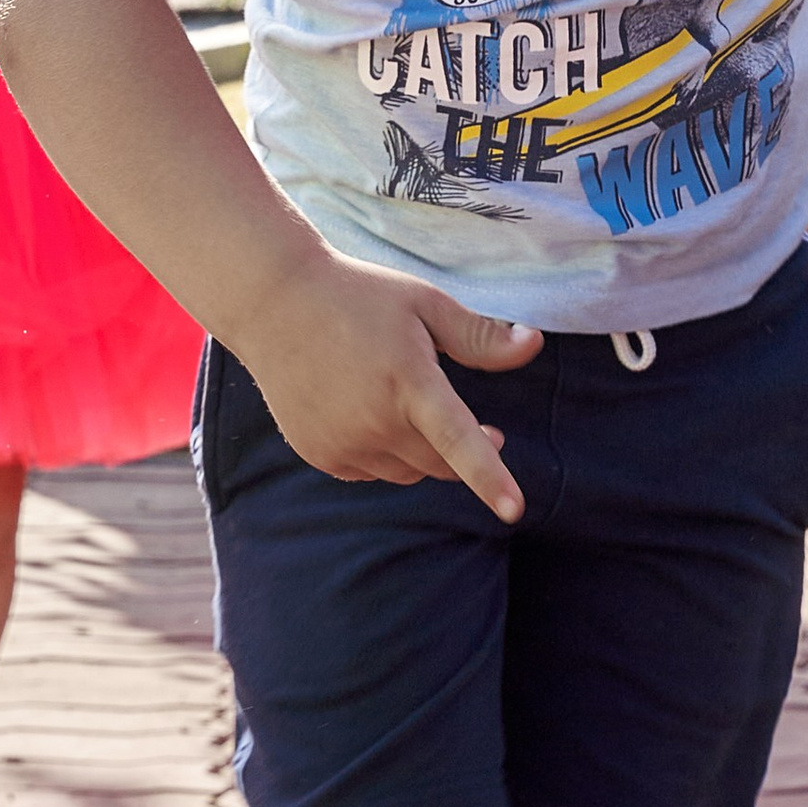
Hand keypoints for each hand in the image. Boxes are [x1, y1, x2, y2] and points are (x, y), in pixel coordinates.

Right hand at [237, 254, 540, 515]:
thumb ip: (479, 335)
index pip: (458, 441)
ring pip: (407, 474)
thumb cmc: (358, 296)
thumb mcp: (424, 303)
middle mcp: (374, 421)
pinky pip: (371, 473)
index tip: (514, 510)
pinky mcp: (320, 453)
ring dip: (424, 453)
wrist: (274, 304)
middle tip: (487, 430)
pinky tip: (371, 414)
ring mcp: (343, 443)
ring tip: (414, 409)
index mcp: (409, 382)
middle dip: (467, 453)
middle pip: (440, 465)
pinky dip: (384, 455)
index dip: (490, 478)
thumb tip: (534, 345)